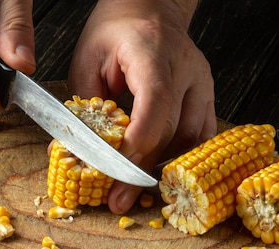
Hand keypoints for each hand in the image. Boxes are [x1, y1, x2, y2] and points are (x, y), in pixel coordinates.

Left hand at [68, 0, 216, 213]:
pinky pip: (201, 137)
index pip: (155, 103)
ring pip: (191, 139)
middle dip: (142, 170)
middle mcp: (186, 68)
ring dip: (162, 169)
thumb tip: (70, 154)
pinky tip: (161, 176)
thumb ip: (83, 108)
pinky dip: (181, 159)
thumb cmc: (114, 33)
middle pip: (172, 129)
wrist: (150, 10)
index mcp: (152, 52)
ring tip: (134, 193)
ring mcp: (202, 83)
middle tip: (118, 201)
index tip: (115, 175)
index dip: (137, 144)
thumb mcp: (87, 61)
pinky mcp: (208, 96)